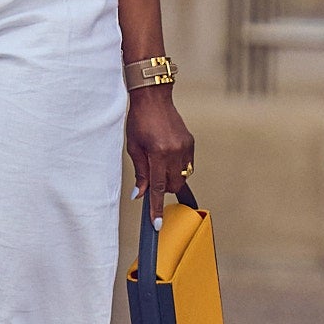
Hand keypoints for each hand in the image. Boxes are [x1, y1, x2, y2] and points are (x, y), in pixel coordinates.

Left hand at [127, 85, 194, 225]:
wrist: (153, 99)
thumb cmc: (139, 121)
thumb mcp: (133, 147)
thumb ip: (140, 173)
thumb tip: (140, 195)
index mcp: (157, 152)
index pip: (157, 187)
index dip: (156, 207)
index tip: (157, 224)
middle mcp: (175, 151)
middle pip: (173, 185)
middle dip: (163, 188)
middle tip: (152, 175)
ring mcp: (185, 147)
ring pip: (182, 177)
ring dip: (171, 178)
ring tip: (158, 162)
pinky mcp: (190, 143)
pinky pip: (187, 165)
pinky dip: (177, 167)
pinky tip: (167, 156)